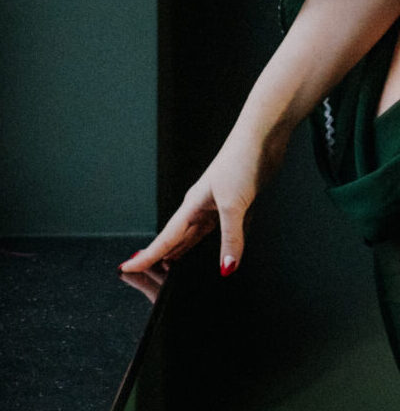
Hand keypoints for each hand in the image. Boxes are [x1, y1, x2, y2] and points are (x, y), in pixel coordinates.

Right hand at [117, 121, 291, 280]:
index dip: (147, 255)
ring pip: (197, 234)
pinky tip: (221, 246)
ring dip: (185, 249)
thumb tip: (226, 268)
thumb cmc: (240, 161)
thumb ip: (231, 237)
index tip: (127, 268)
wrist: (261, 138)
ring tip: (173, 265)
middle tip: (147, 273)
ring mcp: (219, 203)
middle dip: (163, 256)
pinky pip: (222, 228)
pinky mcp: (238, 201)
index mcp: (192, 206)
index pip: (165, 238)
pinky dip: (219, 241)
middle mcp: (202, 206)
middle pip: (178, 238)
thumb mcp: (233, 205)